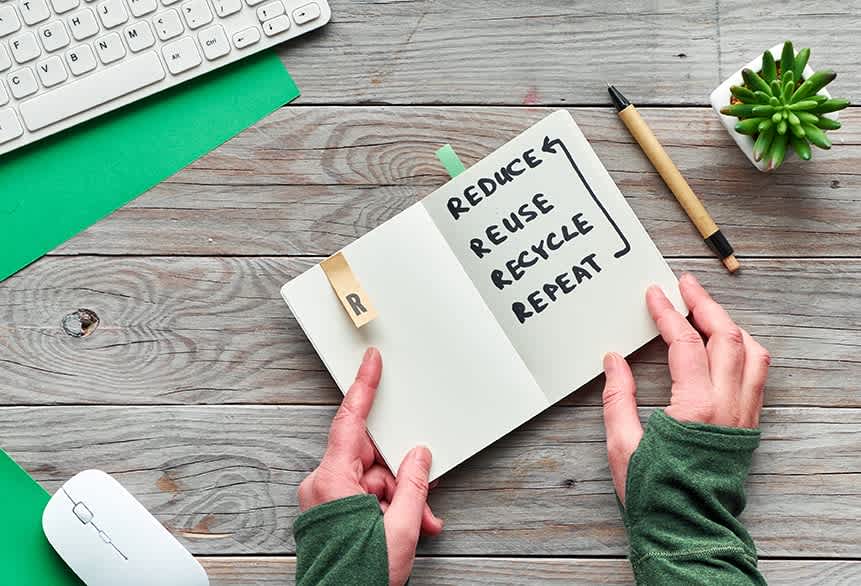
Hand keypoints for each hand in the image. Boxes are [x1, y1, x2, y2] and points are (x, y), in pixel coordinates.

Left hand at [298, 347, 443, 585]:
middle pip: (370, 458)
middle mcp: (323, 485)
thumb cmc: (358, 577)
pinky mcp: (331, 513)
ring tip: (418, 525)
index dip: (363, 388)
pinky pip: (364, 497)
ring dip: (399, 499)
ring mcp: (326, 500)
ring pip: (372, 480)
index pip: (349, 422)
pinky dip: (387, 509)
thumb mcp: (399, 529)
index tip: (370, 362)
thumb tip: (419, 457)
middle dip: (401, 477)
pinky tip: (408, 527)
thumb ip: (412, 486)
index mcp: (331, 481)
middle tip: (421, 498)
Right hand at [602, 273, 770, 503]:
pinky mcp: (748, 426)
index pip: (686, 344)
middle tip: (685, 285)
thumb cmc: (655, 493)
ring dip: (730, 325)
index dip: (668, 314)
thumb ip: (618, 397)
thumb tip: (614, 361)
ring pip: (752, 353)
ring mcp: (743, 416)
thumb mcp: (622, 444)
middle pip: (728, 337)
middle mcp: (728, 406)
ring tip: (707, 311)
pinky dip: (743, 350)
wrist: (687, 530)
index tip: (654, 294)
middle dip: (706, 305)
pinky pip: (757, 375)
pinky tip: (726, 346)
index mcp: (696, 408)